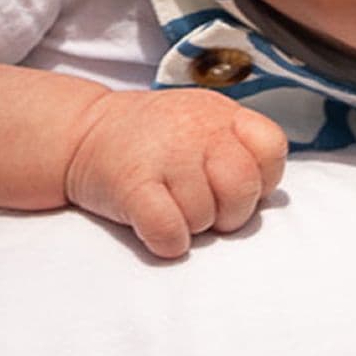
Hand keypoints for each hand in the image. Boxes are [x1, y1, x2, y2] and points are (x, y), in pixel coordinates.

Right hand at [63, 88, 289, 259]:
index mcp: (221, 114)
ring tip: (168, 204)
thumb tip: (274, 196)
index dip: (259, 179)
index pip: (271, 149)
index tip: (229, 184)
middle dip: (228, 212)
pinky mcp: (132, 183)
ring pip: (203, 218)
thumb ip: (241, 147)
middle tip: (202, 206)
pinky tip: (154, 226)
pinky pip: (169, 231)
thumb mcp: (202, 123)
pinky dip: (166, 241)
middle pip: (242, 189)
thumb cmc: (152, 140)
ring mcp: (164, 155)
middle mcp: (196, 128)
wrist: (81, 133)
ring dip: (189, 225)